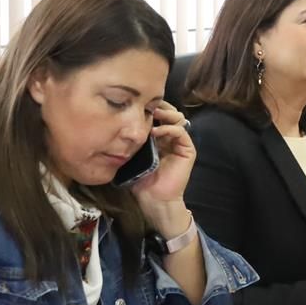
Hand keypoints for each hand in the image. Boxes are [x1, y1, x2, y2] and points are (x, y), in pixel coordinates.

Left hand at [130, 101, 196, 231]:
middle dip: (160, 107)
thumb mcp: (132, 156)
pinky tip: (157, 132)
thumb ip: (131, 141)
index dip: (150, 108)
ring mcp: (180, 143)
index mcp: (159, 138)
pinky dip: (170, 129)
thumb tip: (118, 123)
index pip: (159, 115)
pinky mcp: (188, 150)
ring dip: (166, 114)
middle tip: (147, 106)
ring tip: (153, 115)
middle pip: (170, 113)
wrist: (154, 199)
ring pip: (178, 119)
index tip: (137, 105)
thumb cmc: (141, 181)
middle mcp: (170, 138)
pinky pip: (181, 132)